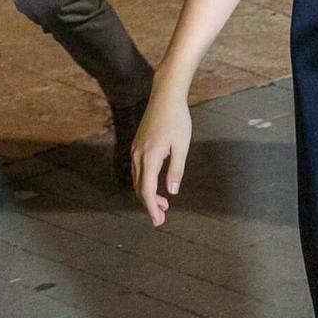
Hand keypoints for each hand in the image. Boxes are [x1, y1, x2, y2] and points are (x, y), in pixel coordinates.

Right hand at [130, 92, 191, 226]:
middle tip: (161, 218)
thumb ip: (176, 170)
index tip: (157, 220)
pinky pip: (137, 170)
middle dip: (150, 205)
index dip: (152, 208)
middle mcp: (138, 156)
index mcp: (149, 158)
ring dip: (147, 194)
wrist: (165, 96)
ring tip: (163, 204)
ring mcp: (135, 150)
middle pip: (140, 188)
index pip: (147, 190)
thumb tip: (172, 192)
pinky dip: (145, 182)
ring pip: (137, 180)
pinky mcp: (137, 145)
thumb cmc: (177, 119)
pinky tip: (155, 184)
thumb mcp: (182, 146)